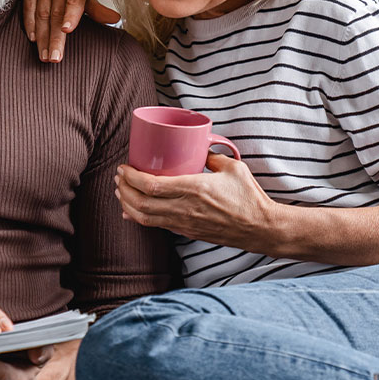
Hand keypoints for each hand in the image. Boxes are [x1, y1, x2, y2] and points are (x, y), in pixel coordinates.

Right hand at [22, 0, 118, 62]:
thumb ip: (96, 9)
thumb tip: (116, 19)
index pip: (74, 1)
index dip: (71, 15)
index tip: (67, 30)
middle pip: (56, 13)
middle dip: (55, 37)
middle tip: (55, 58)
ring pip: (41, 14)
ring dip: (42, 37)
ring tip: (45, 56)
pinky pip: (28, 8)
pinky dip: (29, 25)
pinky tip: (33, 40)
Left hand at [115, 156, 278, 253]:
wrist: (259, 228)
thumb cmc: (248, 197)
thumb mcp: (232, 167)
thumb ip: (211, 156)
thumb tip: (196, 147)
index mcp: (194, 189)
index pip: (151, 186)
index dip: (131, 178)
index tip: (123, 168)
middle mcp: (185, 208)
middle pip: (141, 203)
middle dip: (123, 189)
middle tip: (119, 177)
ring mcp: (184, 223)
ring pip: (144, 218)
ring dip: (127, 204)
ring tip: (120, 191)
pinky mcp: (186, 232)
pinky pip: (155, 226)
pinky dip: (138, 218)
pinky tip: (131, 210)